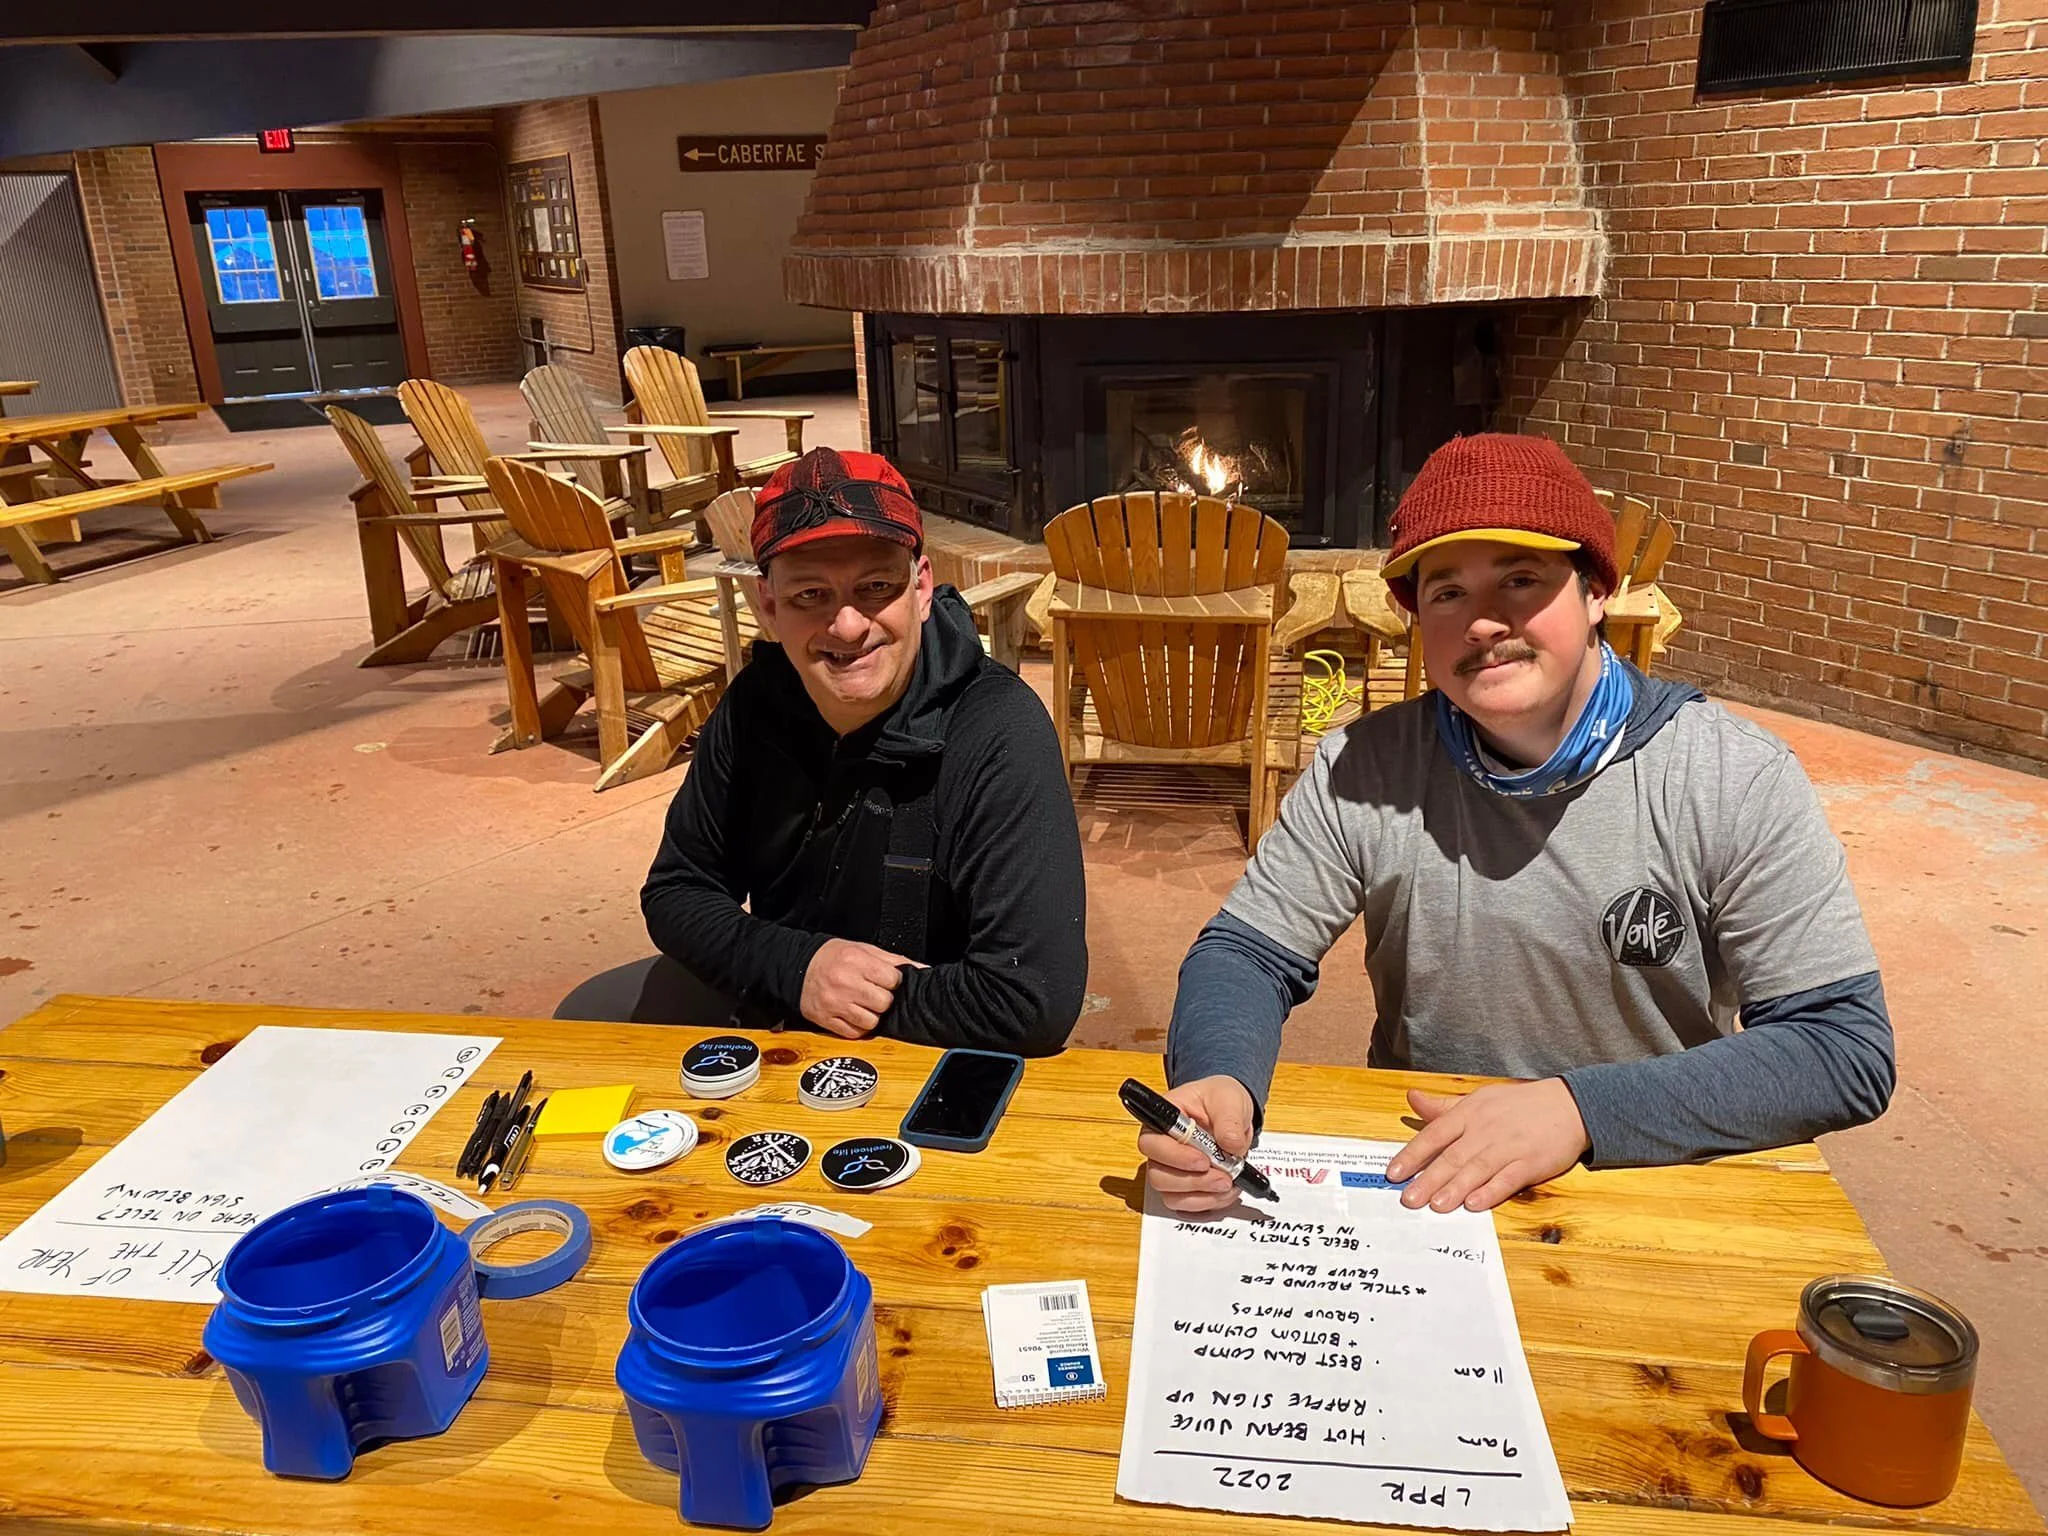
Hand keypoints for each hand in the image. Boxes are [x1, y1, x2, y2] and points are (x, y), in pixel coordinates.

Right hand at [799, 939, 915, 1038]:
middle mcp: (845, 983)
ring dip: (872, 1015)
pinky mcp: (826, 1020)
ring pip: (872, 1021)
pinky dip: (858, 1027)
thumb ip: (894, 960)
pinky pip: (854, 1033)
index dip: (893, 982)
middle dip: (883, 999)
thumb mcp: (864, 949)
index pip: (892, 980)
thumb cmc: (833, 957)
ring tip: (863, 1004)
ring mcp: (835, 1004)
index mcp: (856, 961)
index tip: (886, 980)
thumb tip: (922, 970)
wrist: (798, 967)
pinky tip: (853, 1014)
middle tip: (874, 993)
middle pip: (884, 1003)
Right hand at [1140, 1075, 1256, 1214]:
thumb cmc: (1221, 1100)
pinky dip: (1209, 1203)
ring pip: (1171, 1195)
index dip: (1174, 1157)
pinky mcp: (1185, 1187)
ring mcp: (1171, 1170)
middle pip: (1158, 1175)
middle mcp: (1161, 1148)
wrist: (1232, 1113)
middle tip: (1223, 1178)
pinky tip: (1226, 1193)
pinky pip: (1188, 1205)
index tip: (1203, 1161)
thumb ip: (1229, 1120)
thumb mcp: (1229, 1100)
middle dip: (1192, 1181)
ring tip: (1229, 1184)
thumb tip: (1231, 1145)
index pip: (1151, 1144)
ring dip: (1202, 1196)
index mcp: (1163, 1119)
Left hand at [1384, 1079, 1589, 1212]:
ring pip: (1477, 1169)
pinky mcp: (1531, 1163)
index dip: (1413, 1155)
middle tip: (1408, 1199)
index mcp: (1469, 1113)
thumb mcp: (1479, 1098)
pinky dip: (1491, 1192)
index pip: (1434, 1135)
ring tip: (1435, 1205)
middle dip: (1428, 1179)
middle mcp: (1485, 1130)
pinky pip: (1507, 1179)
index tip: (1394, 1173)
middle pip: (1452, 1157)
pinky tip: (1474, 1204)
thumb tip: (1412, 1098)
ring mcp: (1509, 1147)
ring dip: (1455, 1188)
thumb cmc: (1519, 1104)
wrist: (1570, 1105)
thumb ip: (1444, 1106)